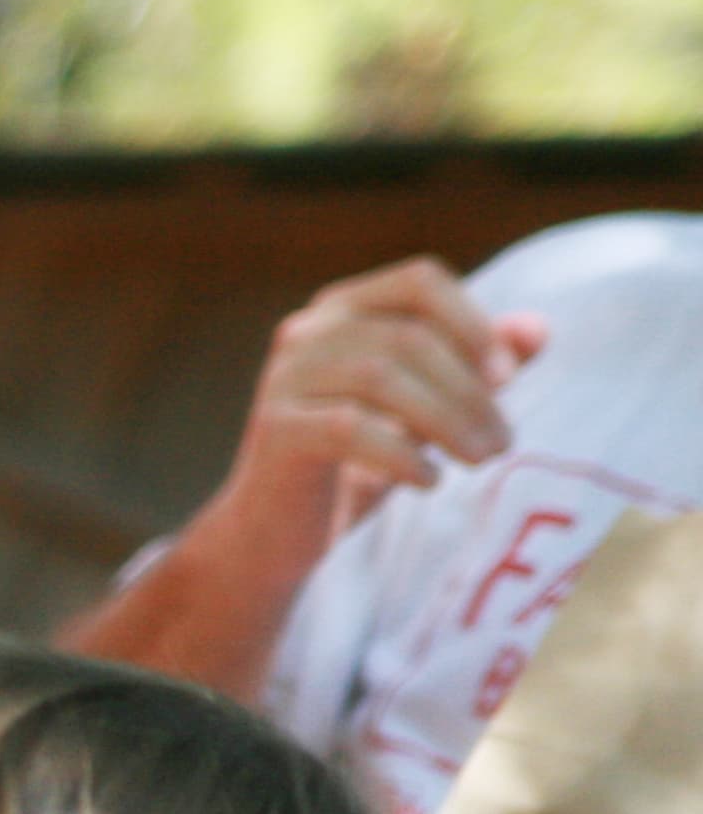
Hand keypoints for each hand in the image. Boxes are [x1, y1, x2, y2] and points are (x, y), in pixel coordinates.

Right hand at [206, 258, 546, 576]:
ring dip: (446, 421)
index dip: (472, 321)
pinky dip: (401, 454)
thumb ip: (475, 366)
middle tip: (502, 442)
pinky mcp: (274, 431)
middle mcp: (306, 332)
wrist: (275, 532)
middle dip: (469, 390)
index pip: (419, 281)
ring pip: (379, 377)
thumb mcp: (425, 410)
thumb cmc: (355, 464)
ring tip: (480, 461)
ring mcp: (283, 380)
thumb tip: (538, 330)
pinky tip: (429, 481)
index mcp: (342, 310)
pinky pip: (348, 427)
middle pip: (407, 335)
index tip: (508, 378)